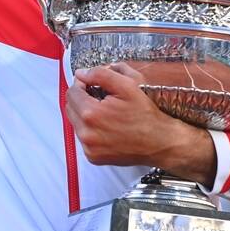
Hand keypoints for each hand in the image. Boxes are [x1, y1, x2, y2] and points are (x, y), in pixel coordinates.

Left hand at [67, 63, 213, 185]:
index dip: (82, 84)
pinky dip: (90, 129)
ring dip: (84, 113)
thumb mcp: (128, 85)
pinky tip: (106, 126)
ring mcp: (89, 148)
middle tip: (100, 96)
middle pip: (70, 107)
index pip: (72, 92)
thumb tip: (80, 74)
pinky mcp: (93, 157)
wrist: (159, 142)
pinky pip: (83, 137)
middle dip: (81, 98)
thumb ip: (101, 74)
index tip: (93, 84)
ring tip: (105, 111)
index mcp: (91, 114)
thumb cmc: (146, 115)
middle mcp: (86, 133)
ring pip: (75, 122)